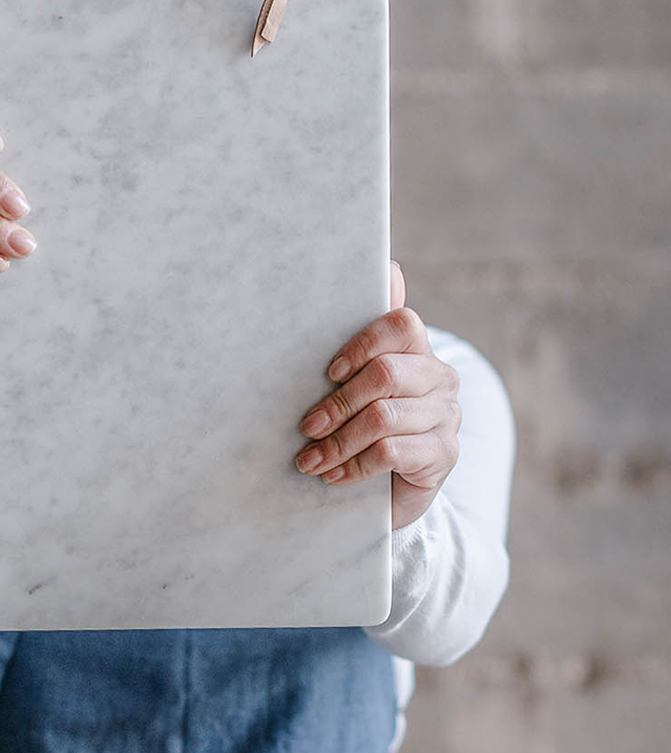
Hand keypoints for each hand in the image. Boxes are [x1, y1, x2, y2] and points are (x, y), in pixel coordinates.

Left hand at [292, 262, 461, 529]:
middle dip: (337, 402)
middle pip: (385, 374)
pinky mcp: (444, 455)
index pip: (401, 324)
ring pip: (383, 418)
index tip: (328, 371)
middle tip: (306, 426)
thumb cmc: (370, 422)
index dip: (362, 343)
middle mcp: (439, 378)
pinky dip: (354, 465)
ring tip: (309, 458)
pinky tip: (333, 475)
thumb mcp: (360, 381)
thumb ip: (366, 333)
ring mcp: (446, 417)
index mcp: (417, 349)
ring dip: (338, 441)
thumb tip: (389, 266)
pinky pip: (391, 453)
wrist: (396, 486)